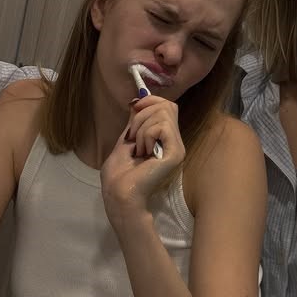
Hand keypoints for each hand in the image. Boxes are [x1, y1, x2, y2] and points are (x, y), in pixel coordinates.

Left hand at [100, 95, 184, 230]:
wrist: (119, 195)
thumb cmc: (118, 176)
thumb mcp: (125, 142)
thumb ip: (134, 123)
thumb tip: (137, 102)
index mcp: (164, 140)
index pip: (168, 106)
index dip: (151, 101)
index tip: (134, 108)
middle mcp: (174, 142)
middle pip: (167, 105)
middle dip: (143, 114)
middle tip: (133, 136)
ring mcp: (177, 147)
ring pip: (164, 113)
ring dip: (142, 127)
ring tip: (138, 149)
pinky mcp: (175, 152)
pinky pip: (162, 126)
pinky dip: (146, 135)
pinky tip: (144, 152)